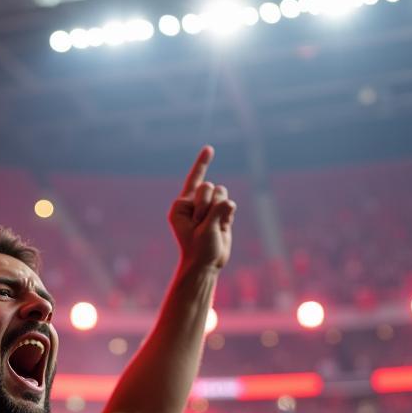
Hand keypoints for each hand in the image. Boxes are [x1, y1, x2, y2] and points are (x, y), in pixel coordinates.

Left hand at [169, 146, 235, 270]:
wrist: (207, 264)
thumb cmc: (199, 249)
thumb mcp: (204, 230)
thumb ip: (217, 211)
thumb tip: (229, 201)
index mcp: (181, 205)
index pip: (194, 180)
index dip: (202, 164)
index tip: (210, 148)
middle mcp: (194, 203)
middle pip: (209, 187)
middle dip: (208, 206)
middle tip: (202, 226)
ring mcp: (208, 207)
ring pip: (222, 193)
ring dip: (219, 211)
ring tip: (212, 228)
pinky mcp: (221, 212)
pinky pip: (230, 204)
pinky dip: (229, 216)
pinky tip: (222, 228)